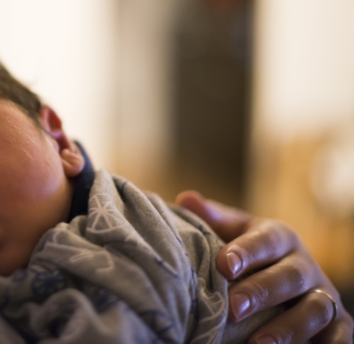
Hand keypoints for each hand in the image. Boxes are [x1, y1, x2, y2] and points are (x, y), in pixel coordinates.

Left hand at [176, 191, 353, 343]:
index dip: (247, 252)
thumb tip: (188, 199)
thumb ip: (213, 220)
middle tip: (233, 308)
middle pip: (291, 276)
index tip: (223, 265)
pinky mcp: (338, 324)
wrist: (284, 276)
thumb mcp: (233, 232)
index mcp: (279, 237)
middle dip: (262, 292)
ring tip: (256, 343)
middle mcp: (306, 265)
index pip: (266, 240)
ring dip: (289, 328)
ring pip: (315, 309)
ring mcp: (324, 295)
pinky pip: (340, 337)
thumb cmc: (249, 253)